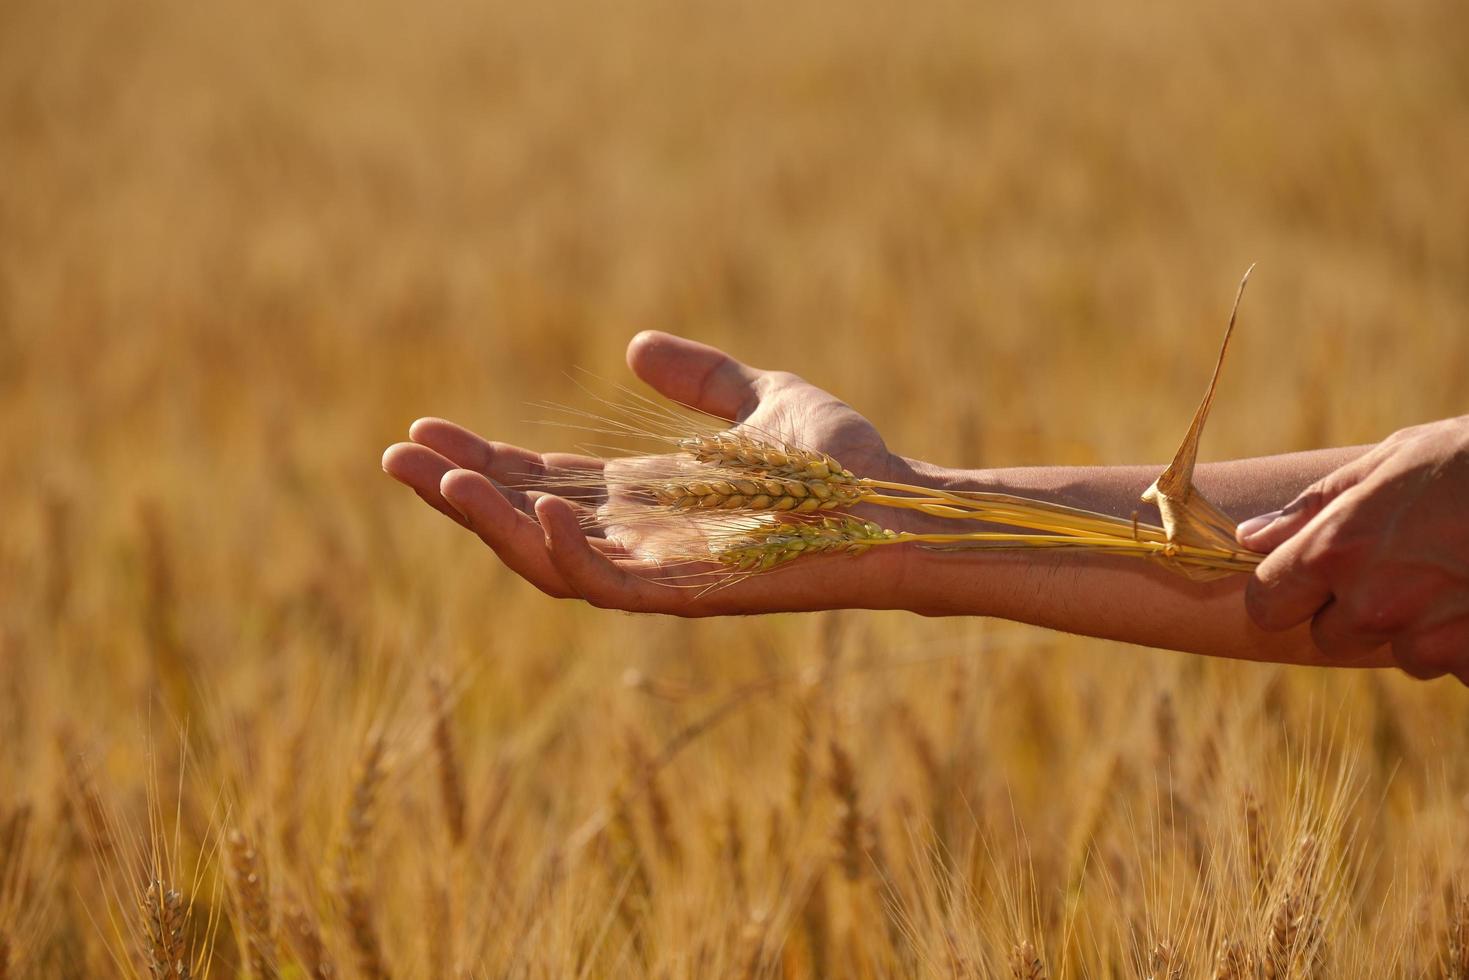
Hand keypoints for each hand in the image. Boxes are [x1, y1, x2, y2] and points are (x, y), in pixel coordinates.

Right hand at [381, 331, 919, 614]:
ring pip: (547, 560)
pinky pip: (607, 585)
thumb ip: (701, 377)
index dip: (482, 458)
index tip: (423, 431)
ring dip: (488, 522)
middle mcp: (642, 538)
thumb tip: (632, 345)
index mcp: (648, 497)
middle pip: (526, 520)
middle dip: (460, 492)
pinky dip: (564, 550)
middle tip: (396, 456)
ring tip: (438, 479)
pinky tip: (532, 502)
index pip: (544, 481)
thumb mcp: (761, 396)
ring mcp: (661, 570)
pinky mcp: (688, 592)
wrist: (899, 506)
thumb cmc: (842, 461)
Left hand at [1237, 416, 1468, 681]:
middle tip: (1405, 561)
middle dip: (1356, 608)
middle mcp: (1373, 604)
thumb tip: (1250, 538)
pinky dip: (1466, 639)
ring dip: (1417, 624)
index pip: (1267, 604)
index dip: (1284, 592)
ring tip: (1455, 569)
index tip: (1304, 580)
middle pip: (1330, 636)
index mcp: (1337, 551)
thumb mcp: (1390, 462)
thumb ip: (1314, 508)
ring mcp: (1427, 640)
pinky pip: (1453, 664)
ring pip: (1397, 651)